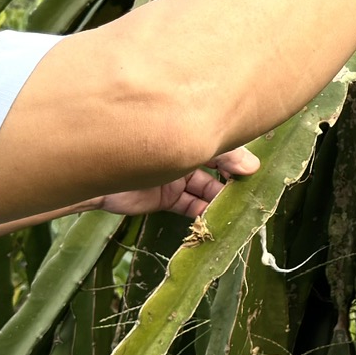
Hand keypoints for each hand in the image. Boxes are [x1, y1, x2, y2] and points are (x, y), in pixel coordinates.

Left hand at [97, 147, 262, 221]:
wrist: (101, 176)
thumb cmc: (143, 147)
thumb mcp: (186, 148)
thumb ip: (221, 157)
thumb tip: (253, 166)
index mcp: (189, 135)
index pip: (221, 147)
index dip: (238, 159)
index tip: (254, 172)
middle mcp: (184, 155)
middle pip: (216, 170)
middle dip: (232, 182)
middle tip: (250, 194)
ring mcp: (176, 178)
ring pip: (205, 190)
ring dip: (220, 200)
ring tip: (236, 210)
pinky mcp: (167, 199)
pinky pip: (190, 207)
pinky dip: (203, 214)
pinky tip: (215, 219)